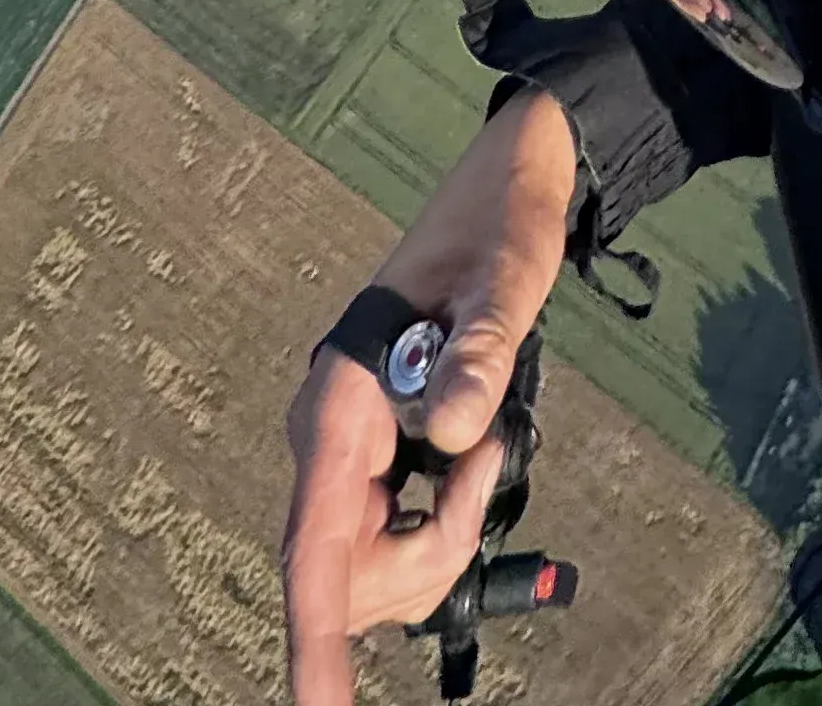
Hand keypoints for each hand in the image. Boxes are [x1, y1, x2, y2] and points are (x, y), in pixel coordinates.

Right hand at [281, 89, 577, 705]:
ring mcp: (347, 452)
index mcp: (341, 401)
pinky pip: (395, 535)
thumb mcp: (507, 279)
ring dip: (441, 536)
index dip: (314, 640)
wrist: (507, 182)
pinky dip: (442, 521)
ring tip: (488, 449)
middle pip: (355, 574)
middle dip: (429, 555)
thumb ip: (482, 353)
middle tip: (493, 463)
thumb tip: (461, 436)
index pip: (314, 547)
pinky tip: (469, 466)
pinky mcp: (373, 458)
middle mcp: (329, 436)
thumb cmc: (501, 222)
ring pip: (378, 566)